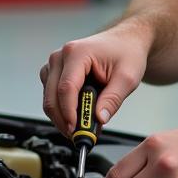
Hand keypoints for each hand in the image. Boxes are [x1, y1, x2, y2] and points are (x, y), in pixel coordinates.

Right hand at [39, 19, 149, 134]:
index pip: (66, 88)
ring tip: (83, 127)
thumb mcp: (128, 77)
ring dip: (62, 116)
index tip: (76, 130)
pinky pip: (51, 95)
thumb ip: (113, 99)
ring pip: (49, 98)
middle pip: (52, 96)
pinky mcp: (55, 72)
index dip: (69, 113)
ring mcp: (55, 64)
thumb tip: (99, 119)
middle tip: (79, 136)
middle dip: (64, 120)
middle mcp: (61, 57)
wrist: (126, 41)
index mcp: (77, 53)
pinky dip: (62, 109)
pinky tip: (78, 115)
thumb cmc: (127, 53)